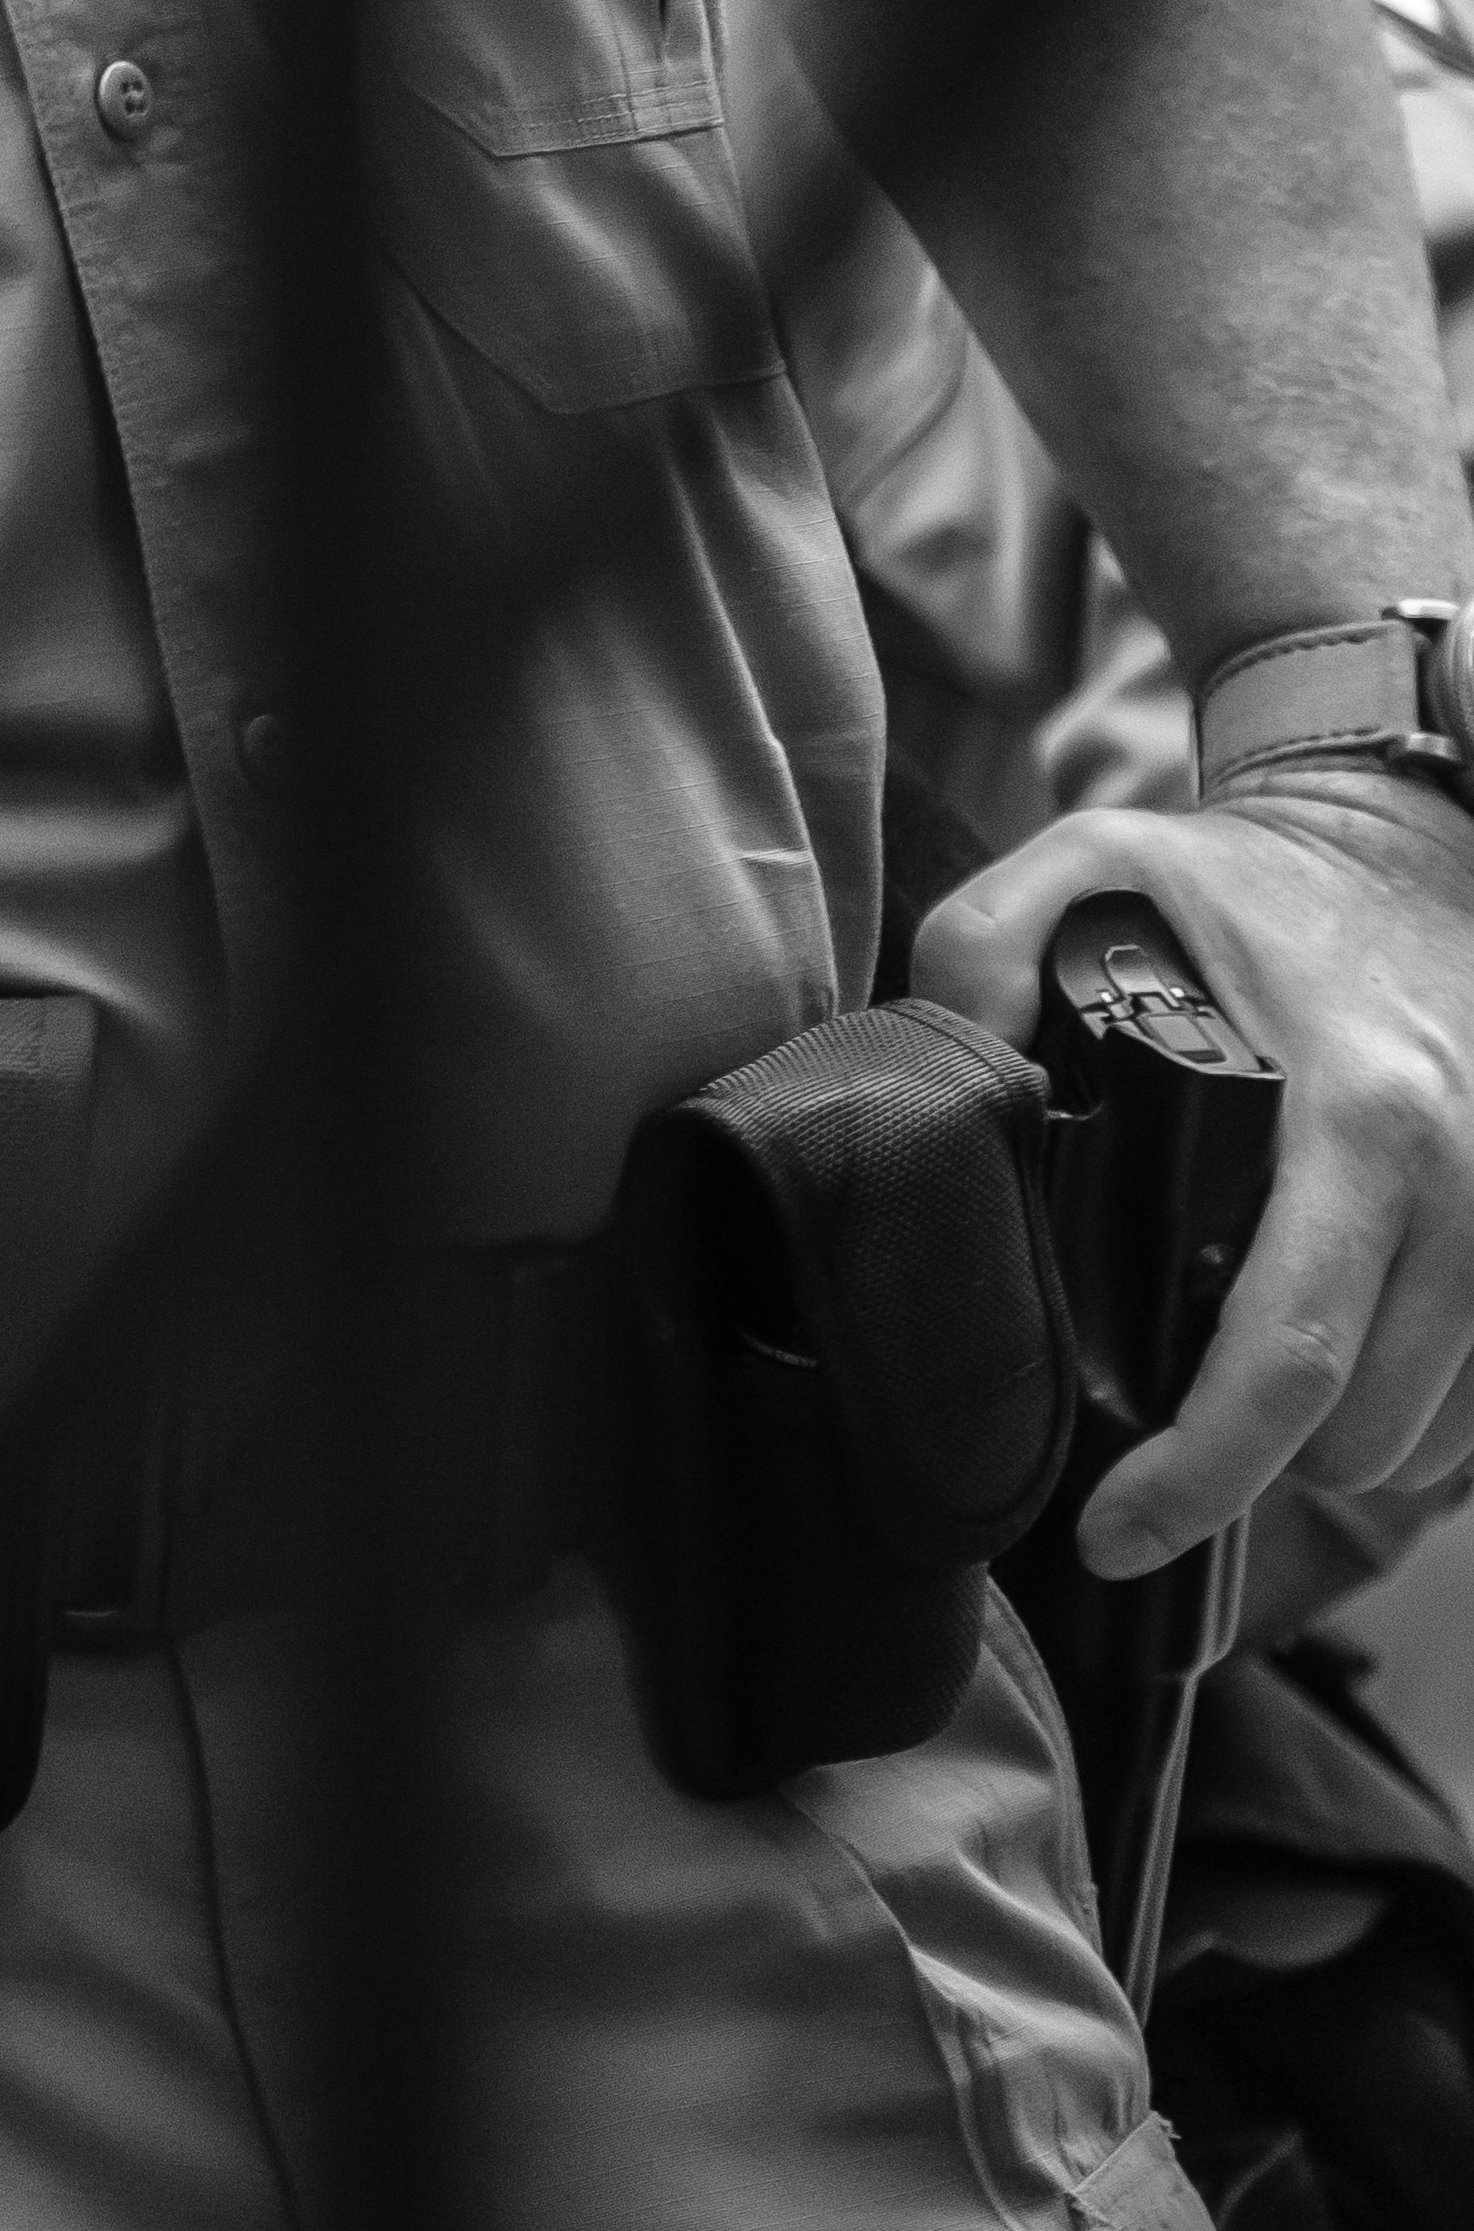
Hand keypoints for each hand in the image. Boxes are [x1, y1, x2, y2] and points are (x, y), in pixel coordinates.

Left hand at [918, 776, 1473, 1567]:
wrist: (1410, 843)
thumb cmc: (1241, 877)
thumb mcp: (1086, 861)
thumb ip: (984, 947)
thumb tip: (954, 1064)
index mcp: (1363, 1118)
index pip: (1292, 1353)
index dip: (1202, 1472)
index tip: (1119, 1532)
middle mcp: (1467, 1183)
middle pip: (1370, 1425)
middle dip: (1257, 1469)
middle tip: (1154, 1450)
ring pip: (1436, 1433)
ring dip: (1336, 1450)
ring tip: (1234, 1407)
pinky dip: (1406, 1414)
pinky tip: (1322, 1372)